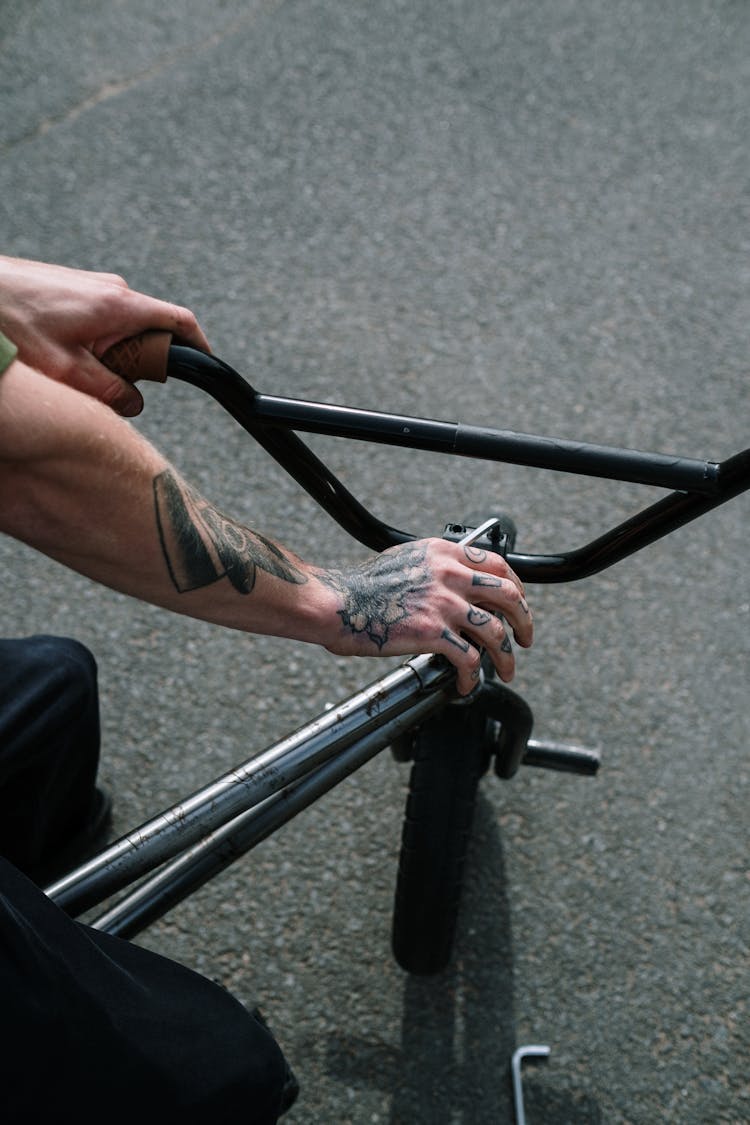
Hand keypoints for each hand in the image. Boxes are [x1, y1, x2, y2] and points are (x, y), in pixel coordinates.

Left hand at [0, 256, 209, 415]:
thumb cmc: (12, 322)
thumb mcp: (65, 370)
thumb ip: (108, 391)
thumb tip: (135, 404)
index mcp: (120, 306)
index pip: (180, 322)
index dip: (200, 346)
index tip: (205, 368)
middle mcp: (114, 290)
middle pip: (151, 332)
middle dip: (139, 364)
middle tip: (111, 384)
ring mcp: (96, 287)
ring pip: (124, 330)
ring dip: (112, 356)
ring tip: (78, 368)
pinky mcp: (79, 290)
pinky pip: (104, 323)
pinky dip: (95, 345)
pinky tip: (66, 355)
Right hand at [317, 537, 532, 694]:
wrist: (336, 603)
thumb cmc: (361, 587)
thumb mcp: (405, 560)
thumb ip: (434, 567)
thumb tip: (453, 583)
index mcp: (444, 554)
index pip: (499, 566)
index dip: (517, 589)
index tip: (519, 605)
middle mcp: (449, 574)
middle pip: (509, 597)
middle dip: (525, 622)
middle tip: (524, 639)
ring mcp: (443, 603)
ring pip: (495, 632)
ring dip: (507, 656)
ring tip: (506, 670)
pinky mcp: (433, 632)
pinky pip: (468, 659)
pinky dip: (472, 677)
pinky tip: (464, 685)